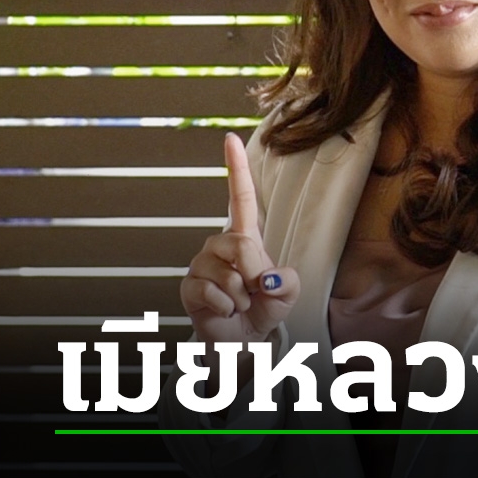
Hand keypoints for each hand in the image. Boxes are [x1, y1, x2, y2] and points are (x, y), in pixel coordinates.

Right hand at [181, 132, 299, 345]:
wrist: (242, 340)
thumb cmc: (264, 307)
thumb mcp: (287, 293)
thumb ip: (289, 282)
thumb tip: (267, 277)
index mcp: (245, 236)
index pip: (240, 197)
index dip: (235, 168)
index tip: (230, 138)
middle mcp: (219, 244)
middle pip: (241, 244)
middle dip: (254, 273)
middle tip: (255, 291)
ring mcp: (201, 264)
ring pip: (229, 274)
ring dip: (242, 296)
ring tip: (239, 303)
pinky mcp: (188, 287)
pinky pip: (213, 293)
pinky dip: (226, 308)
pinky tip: (224, 311)